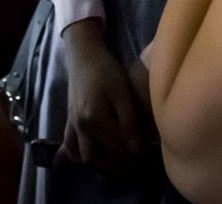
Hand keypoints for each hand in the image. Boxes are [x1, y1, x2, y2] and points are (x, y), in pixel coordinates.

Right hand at [58, 19, 148, 171]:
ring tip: (118, 167)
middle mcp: (81, 127)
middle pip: (101, 157)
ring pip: (84, 157)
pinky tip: (90, 164)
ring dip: (100, 166)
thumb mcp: (121, 92)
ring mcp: (73, 126)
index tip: (151, 148)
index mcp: (95, 120)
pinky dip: (78, 158)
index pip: (120, 147)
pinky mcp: (70, 122)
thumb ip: (129, 121)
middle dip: (120, 164)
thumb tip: (138, 149)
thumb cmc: (105, 70)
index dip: (138, 151)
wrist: (83, 55)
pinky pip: (70, 147)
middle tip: (138, 162)